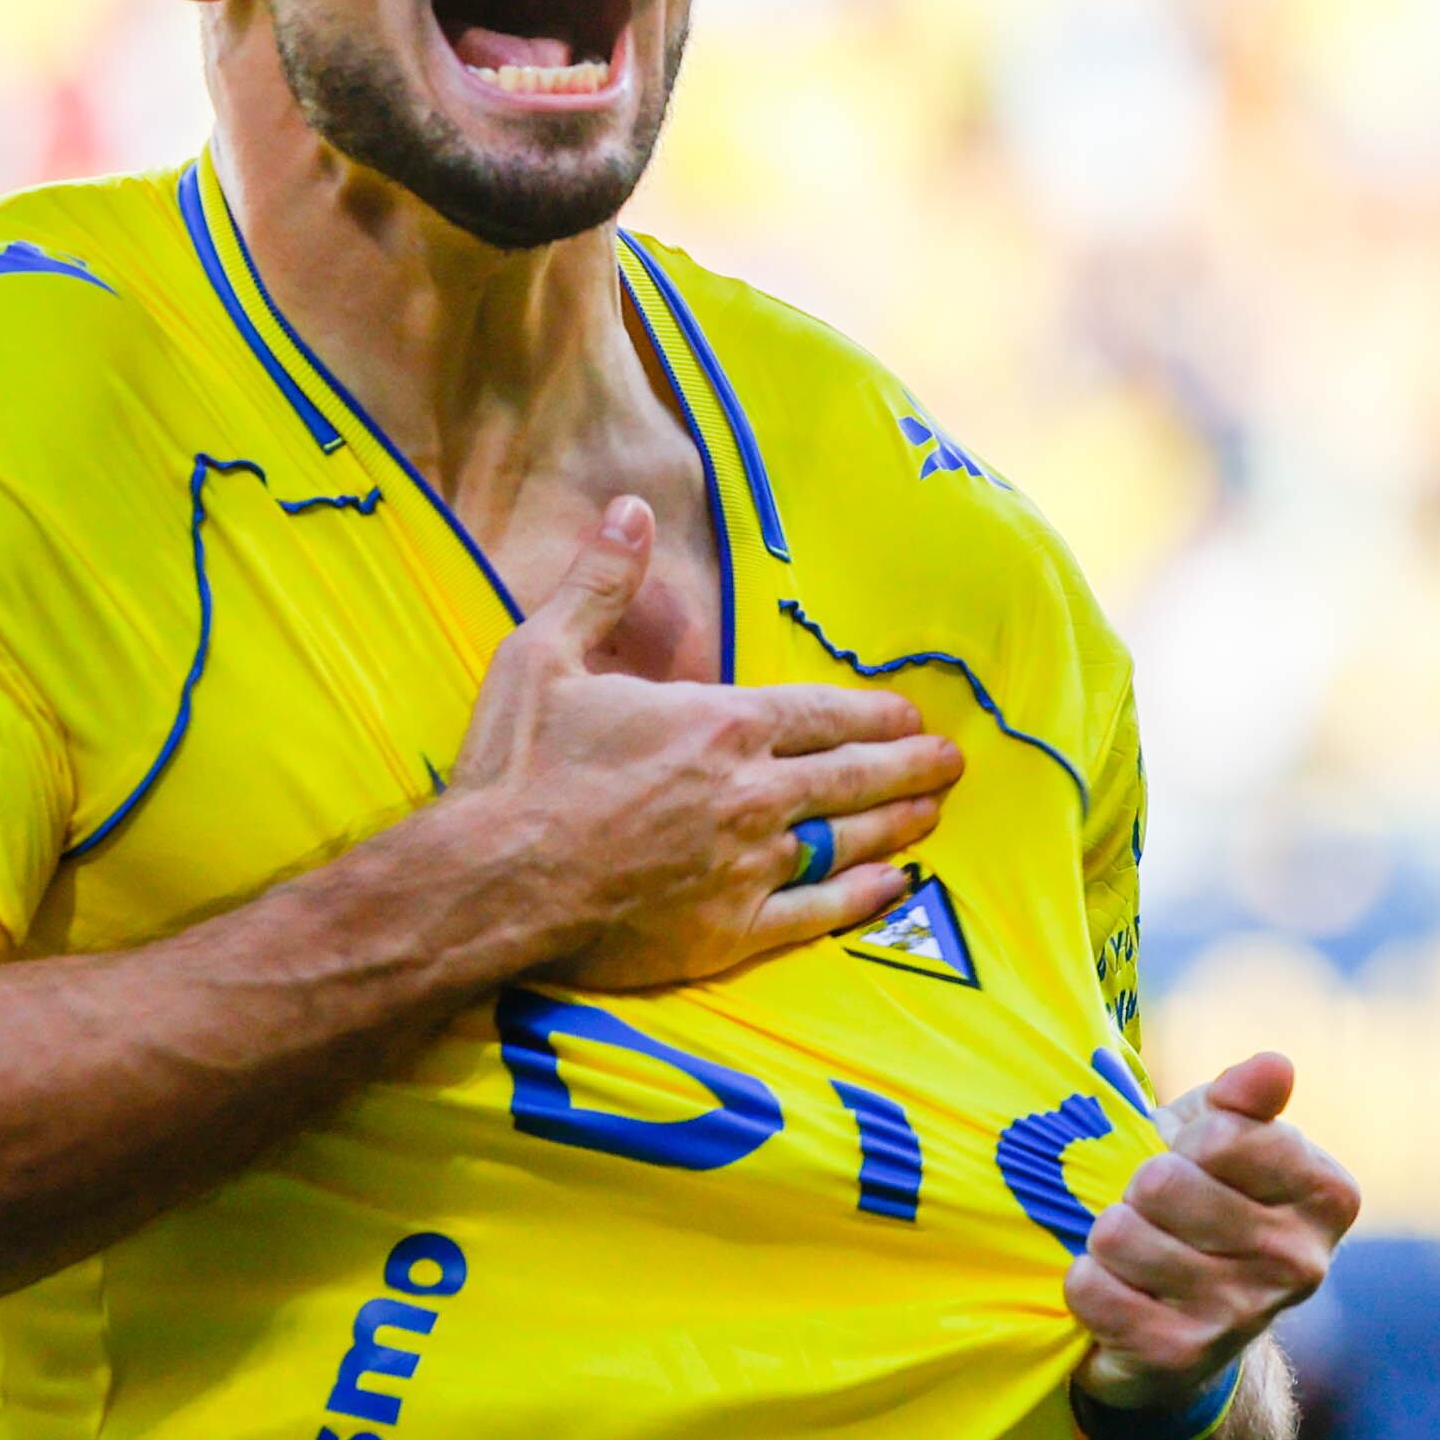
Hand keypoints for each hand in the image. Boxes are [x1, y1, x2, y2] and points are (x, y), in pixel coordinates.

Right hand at [445, 498, 959, 990]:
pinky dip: (864, 898)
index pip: (824, 713)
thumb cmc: (515, 769)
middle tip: (951, 763)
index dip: (875, 714)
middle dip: (909, 766)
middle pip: (854, 775)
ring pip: (849, 841)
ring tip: (933, 815)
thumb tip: (629, 508)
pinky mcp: (731, 931)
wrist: (488, 882)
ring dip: (898, 825)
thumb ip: (601, 583)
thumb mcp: (543, 654)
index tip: (911, 715)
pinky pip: (819, 913)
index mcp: (720, 723)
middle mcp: (753, 793)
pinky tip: (895, 887)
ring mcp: (748, 865)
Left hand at [1067, 1052, 1362, 1412]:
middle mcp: (1299, 1262)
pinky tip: (1117, 1292)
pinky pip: (1090, 1288)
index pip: (1221, 1135)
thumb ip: (1243, 1097)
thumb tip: (1274, 1066)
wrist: (1183, 1330)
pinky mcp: (1182, 1356)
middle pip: (1162, 1182)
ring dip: (1107, 1237)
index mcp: (1327, 1196)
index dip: (1182, 1141)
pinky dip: (1086, 1283)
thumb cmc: (1204, 1207)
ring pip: (1118, 1234)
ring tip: (1133, 1252)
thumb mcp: (1222, 1139)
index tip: (1192, 1163)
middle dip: (1138, 1189)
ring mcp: (1243, 1315)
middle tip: (1154, 1213)